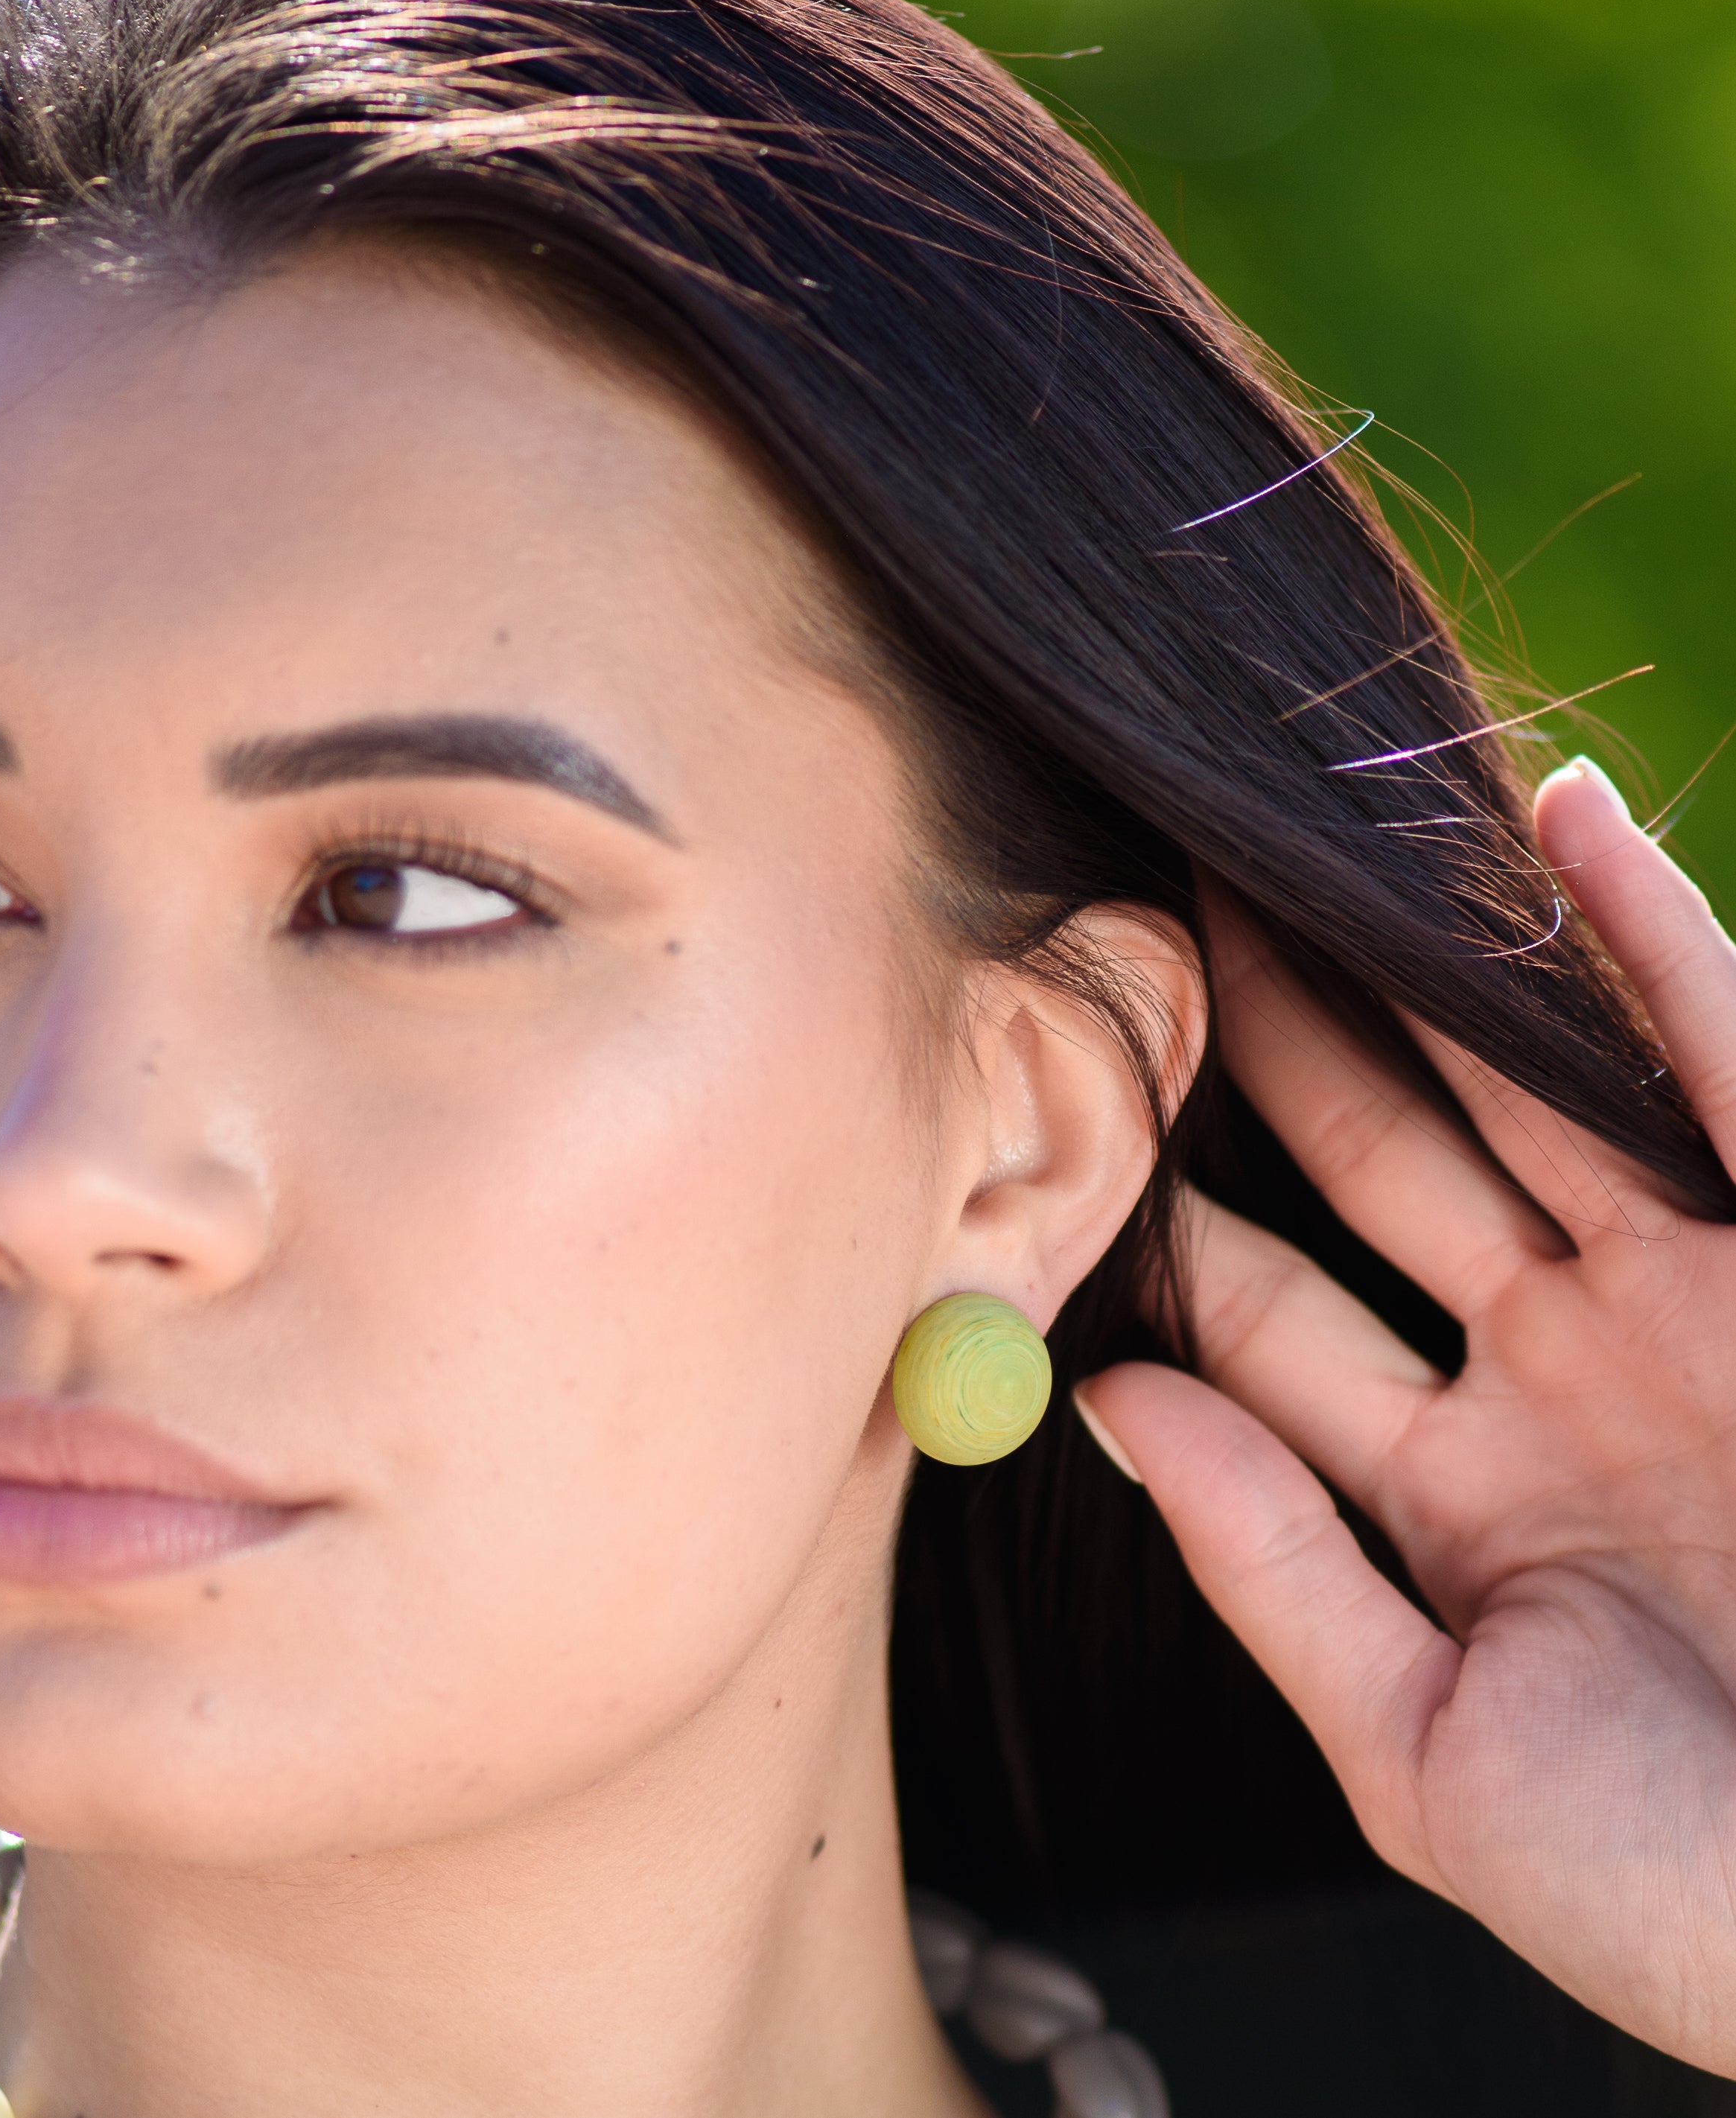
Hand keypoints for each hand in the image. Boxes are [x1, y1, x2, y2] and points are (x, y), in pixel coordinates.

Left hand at [1082, 758, 1735, 2074]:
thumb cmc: (1690, 1897)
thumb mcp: (1431, 1752)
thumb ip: (1269, 1568)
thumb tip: (1106, 1408)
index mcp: (1465, 1485)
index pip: (1269, 1316)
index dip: (1162, 1216)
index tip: (1055, 1111)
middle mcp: (1570, 1366)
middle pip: (1374, 1164)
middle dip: (1265, 1041)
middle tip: (1141, 915)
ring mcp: (1698, 1300)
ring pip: (1522, 1092)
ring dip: (1414, 967)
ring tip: (1286, 839)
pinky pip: (1730, 1061)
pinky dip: (1651, 939)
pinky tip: (1551, 825)